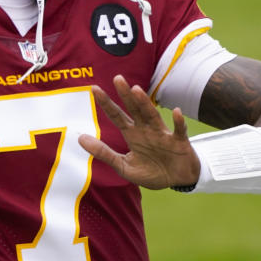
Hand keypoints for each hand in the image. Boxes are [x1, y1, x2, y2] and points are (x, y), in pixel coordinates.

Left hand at [78, 75, 198, 189]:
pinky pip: (179, 130)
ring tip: (136, 90)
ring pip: (152, 115)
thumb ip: (103, 153)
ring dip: (145, 103)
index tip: (94, 88)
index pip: (116, 115)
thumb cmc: (151, 172)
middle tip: (117, 79)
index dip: (106, 103)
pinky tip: (176, 112)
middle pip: (134, 109)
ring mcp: (163, 134)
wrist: (177, 181)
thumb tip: (80, 138)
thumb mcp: (124, 166)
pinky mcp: (179, 142)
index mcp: (132, 134)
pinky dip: (179, 122)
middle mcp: (146, 130)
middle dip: (125, 95)